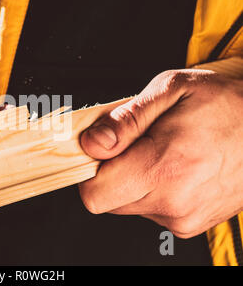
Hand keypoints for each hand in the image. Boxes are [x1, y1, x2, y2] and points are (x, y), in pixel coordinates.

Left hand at [80, 69, 242, 237]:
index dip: (89, 170)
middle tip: (135, 144)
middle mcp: (174, 201)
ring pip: (129, 205)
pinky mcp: (191, 224)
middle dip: (112, 172)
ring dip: (133, 180)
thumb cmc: (225, 104)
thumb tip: (91, 143)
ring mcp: (184, 217)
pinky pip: (151, 210)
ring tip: (160, 152)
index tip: (101, 150)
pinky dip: (152, 190)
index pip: (94, 194)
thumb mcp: (171, 90)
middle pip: (108, 200)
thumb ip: (124, 120)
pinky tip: (174, 167)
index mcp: (164, 167)